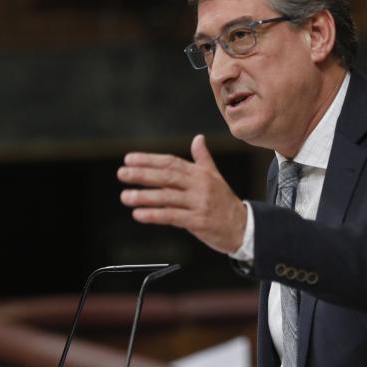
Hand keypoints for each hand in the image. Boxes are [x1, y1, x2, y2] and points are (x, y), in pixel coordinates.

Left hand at [118, 134, 247, 254]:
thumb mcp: (215, 177)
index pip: (171, 163)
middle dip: (142, 175)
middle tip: (122, 173)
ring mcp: (199, 204)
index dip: (149, 160)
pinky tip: (139, 214)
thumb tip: (198, 139)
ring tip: (125, 196)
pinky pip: (172, 217)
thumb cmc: (225, 203)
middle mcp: (199, 186)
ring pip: (167, 197)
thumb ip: (203, 158)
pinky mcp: (198, 222)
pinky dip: (154, 215)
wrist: (244, 227)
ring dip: (144, 197)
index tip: (129, 159)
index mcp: (200, 174)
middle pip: (167, 177)